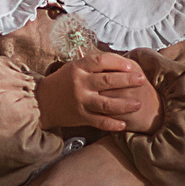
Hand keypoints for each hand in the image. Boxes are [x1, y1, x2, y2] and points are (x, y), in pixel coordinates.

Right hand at [35, 52, 157, 132]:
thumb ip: (94, 65)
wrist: (42, 101)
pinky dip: (112, 124)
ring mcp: (80, 101)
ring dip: (124, 104)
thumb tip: (122, 62)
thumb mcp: (75, 67)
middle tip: (142, 80)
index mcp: (78, 67)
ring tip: (138, 103)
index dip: (119, 62)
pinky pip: (99, 121)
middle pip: (108, 81)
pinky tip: (124, 124)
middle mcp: (79, 83)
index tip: (132, 66)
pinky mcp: (80, 116)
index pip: (101, 61)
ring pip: (106, 103)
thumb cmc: (63, 81)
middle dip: (127, 80)